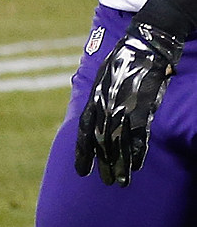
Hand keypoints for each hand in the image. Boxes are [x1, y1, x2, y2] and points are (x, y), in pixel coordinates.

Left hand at [75, 19, 183, 185]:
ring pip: (118, 142)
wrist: (145, 44)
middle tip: (105, 182)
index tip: (81, 171)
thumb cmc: (124, 61)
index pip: (82, 131)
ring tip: (119, 182)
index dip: (81, 152)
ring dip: (119, 164)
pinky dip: (137, 151)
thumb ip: (99, 98)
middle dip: (103, 163)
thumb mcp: (102, 79)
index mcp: (93, 99)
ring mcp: (123, 106)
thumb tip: (95, 115)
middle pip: (100, 141)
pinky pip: (138, 134)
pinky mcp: (143, 106)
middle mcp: (105, 105)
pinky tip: (136, 165)